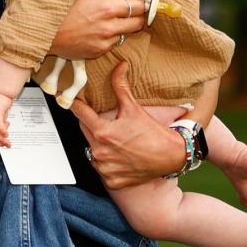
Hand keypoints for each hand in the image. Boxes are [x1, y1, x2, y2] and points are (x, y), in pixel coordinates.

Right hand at [51, 0, 146, 58]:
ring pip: (125, 34)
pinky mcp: (98, 52)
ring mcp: (104, 42)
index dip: (142, 3)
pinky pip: (112, 44)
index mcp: (106, 8)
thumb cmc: (60, 11)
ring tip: (110, 22)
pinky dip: (109, 38)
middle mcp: (109, 27)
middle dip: (138, 17)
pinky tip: (98, 32)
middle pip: (138, 23)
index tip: (142, 1)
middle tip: (133, 12)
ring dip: (122, 28)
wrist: (44, 34)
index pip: (138, 6)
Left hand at [69, 63, 185, 188]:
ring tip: (115, 139)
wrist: (172, 156)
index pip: (79, 113)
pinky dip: (107, 162)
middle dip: (91, 123)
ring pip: (91, 150)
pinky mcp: (111, 181)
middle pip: (84, 131)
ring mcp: (105, 169)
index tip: (73, 100)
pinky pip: (102, 168)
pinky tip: (119, 155)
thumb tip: (119, 66)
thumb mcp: (134, 108)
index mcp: (102, 133)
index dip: (76, 104)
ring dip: (98, 143)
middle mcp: (99, 152)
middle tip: (103, 120)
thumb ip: (121, 86)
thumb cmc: (153, 132)